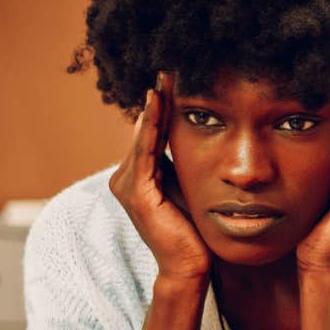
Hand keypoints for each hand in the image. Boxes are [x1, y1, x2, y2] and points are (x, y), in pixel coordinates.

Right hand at [109, 72, 208, 282]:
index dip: (164, 102)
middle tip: (170, 62)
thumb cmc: (196, 230)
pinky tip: (156, 101)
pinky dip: (150, 125)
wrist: (191, 267)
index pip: (153, 130)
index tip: (178, 73)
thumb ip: (186, 163)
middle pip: (146, 128)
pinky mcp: (136, 193)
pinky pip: (145, 151)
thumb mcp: (191, 186)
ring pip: (144, 134)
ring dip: (154, 103)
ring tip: (164, 73)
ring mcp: (127, 185)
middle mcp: (126, 177)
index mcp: (139, 175)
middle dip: (158, 96)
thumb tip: (203, 131)